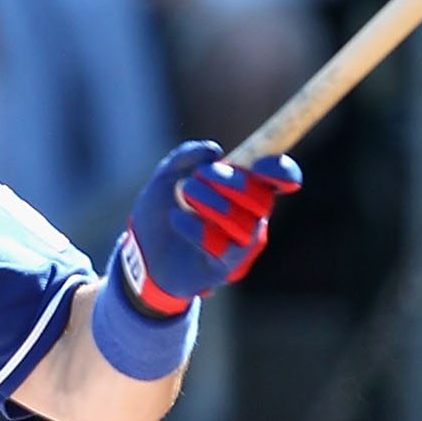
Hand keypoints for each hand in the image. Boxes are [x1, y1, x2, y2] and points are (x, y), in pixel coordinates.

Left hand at [115, 139, 300, 312]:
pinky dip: (198, 229)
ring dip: (213, 204)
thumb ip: (186, 157)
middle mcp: (251, 218)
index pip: (280, 180)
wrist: (140, 254)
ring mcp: (240, 246)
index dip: (281, 171)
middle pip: (262, 200)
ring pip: (245, 225)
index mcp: (246, 191)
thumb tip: (213, 151)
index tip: (258, 165)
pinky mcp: (226, 269)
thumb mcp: (166, 177)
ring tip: (185, 193)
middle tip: (200, 174)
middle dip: (233, 183)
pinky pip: (224, 249)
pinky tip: (176, 218)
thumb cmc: (161, 213)